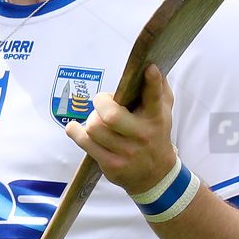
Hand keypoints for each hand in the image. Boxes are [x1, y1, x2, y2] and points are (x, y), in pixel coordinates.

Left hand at [64, 64, 176, 195]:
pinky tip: (76, 128)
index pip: (154, 98)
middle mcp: (142, 135)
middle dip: (100, 102)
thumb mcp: (163, 112)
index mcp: (156, 117)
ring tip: (97, 119)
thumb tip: (151, 65)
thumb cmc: (154, 133)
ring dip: (91, 119)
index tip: (149, 69)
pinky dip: (75, 132)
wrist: (156, 174)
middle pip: (111, 115)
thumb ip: (159, 89)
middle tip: (102, 102)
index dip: (152, 83)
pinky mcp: (113, 165)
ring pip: (94, 127)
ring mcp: (127, 152)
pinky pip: (85, 143)